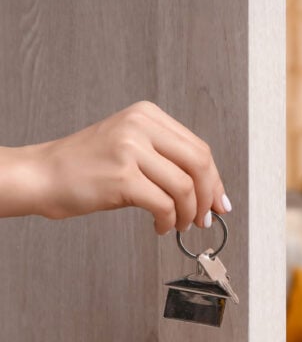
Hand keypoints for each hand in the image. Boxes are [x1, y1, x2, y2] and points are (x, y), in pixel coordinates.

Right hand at [0, 101, 230, 233]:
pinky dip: (168, 221)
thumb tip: (211, 194)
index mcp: (147, 115)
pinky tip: (161, 227)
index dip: (215, 180)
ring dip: (189, 214)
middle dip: (209, 197)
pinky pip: (164, 204)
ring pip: (185, 187)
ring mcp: (130, 149)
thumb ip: (169, 163)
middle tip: (206, 218)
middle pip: (200, 164)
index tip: (219, 202)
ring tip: (180, 225)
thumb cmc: (87, 167)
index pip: (199, 148)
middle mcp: (140, 125)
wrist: (42, 175)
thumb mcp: (132, 150)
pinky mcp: (121, 176)